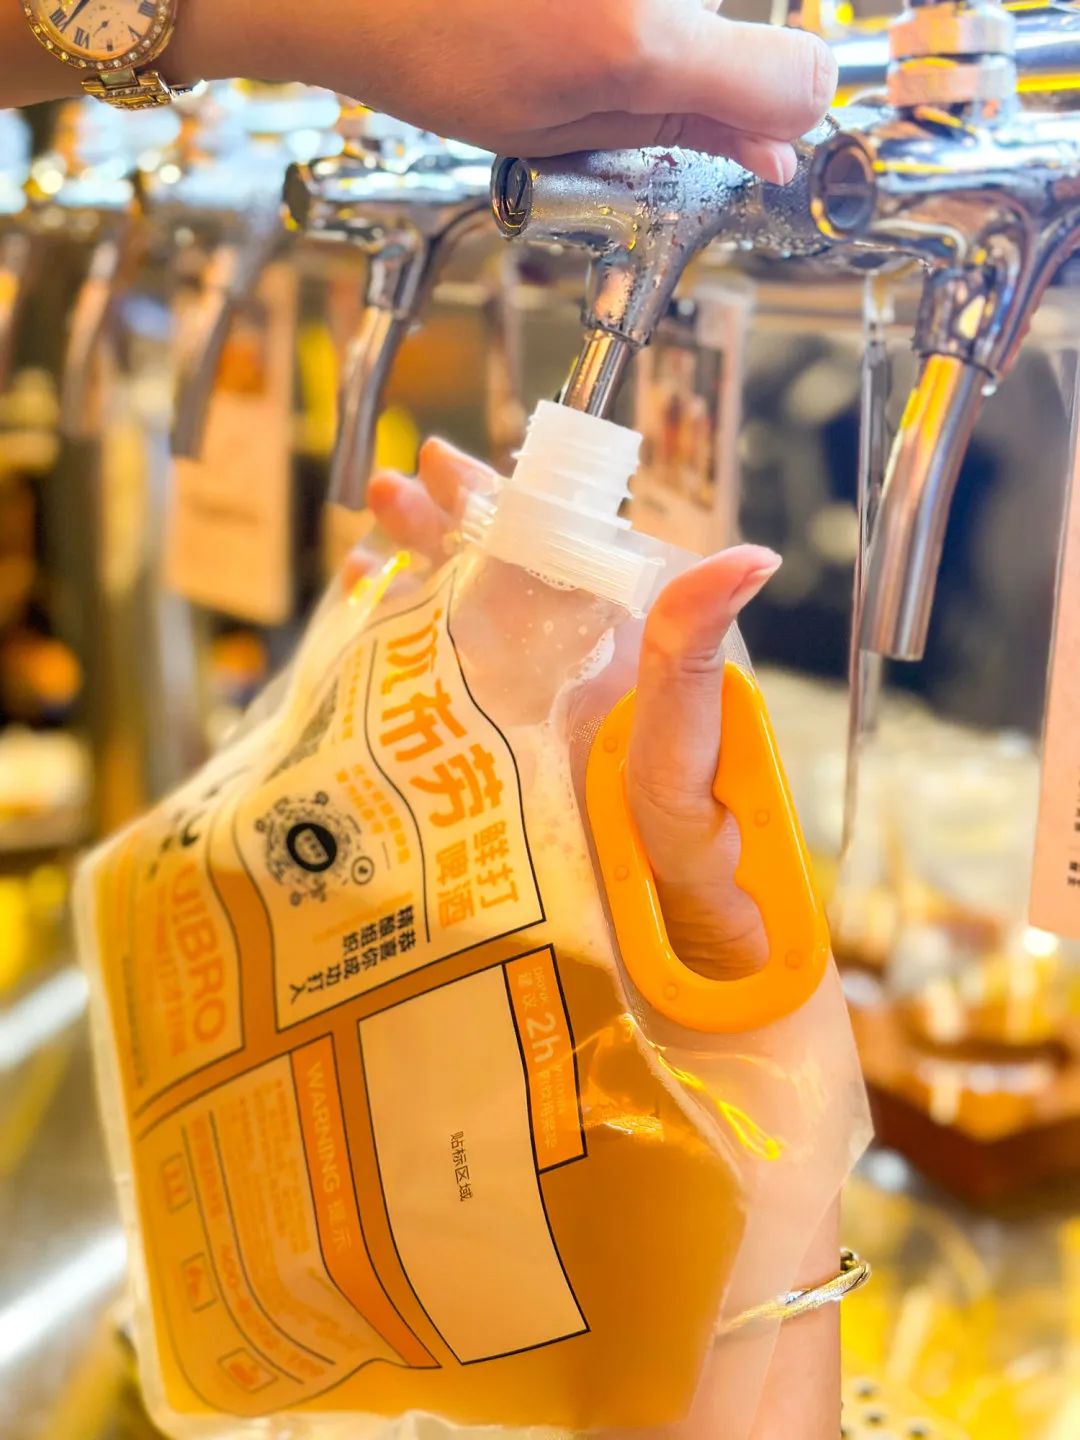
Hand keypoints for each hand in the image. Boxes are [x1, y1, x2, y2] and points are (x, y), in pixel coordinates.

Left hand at [173, 0, 835, 183]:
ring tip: (558, 13)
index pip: (802, 78)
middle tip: (596, 62)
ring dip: (650, 11)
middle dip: (693, 57)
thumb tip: (770, 155)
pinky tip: (556, 2)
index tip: (758, 133)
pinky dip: (626, 1)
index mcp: (642, 45)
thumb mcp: (557, 131)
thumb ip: (681, 136)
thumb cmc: (428, 45)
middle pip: (741, 23)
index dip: (783, 117)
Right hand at [353, 438, 778, 978]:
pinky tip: (361, 626)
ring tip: (359, 548)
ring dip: (412, 581)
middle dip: (441, 528)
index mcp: (623, 643)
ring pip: (463, 624)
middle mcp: (574, 664)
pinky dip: (400, 656)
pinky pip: (443, 693)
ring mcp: (530, 709)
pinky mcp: (497, 756)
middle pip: (500, 574)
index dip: (501, 503)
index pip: (557, 549)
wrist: (669, 937)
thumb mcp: (687, 752)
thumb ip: (695, 662)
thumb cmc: (696, 847)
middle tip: (385, 490)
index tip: (443, 466)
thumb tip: (751, 554)